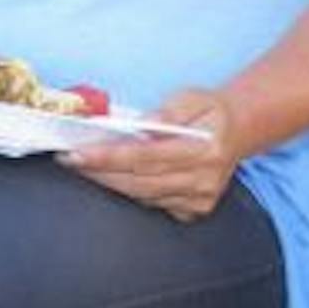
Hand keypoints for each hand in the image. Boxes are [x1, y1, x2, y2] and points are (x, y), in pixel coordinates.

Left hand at [58, 87, 240, 222]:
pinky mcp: (195, 210)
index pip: (146, 157)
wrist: (238, 130)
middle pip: (139, 182)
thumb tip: (137, 127)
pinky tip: (115, 178)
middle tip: (69, 160)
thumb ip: (165, 113)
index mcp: (205, 150)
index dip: (108, 157)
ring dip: (110, 183)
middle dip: (99, 172)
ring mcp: (200, 199)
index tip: (78, 154)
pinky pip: (153, 205)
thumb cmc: (209, 111)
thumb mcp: (191, 97)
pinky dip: (131, 192)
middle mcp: (204, 180)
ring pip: (142, 197)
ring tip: (83, 167)